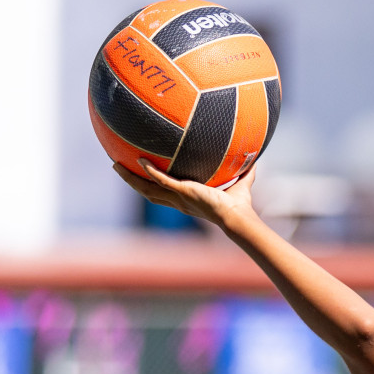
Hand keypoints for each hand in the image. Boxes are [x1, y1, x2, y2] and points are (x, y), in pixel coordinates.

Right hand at [112, 159, 260, 231]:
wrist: (237, 215)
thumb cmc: (240, 205)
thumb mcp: (241, 183)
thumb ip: (245, 171)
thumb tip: (256, 158)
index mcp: (187, 200)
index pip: (164, 192)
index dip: (151, 184)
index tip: (142, 174)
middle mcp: (178, 201)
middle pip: (148, 191)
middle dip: (132, 181)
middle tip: (119, 168)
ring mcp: (178, 198)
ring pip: (147, 189)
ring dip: (132, 178)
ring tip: (116, 166)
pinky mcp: (183, 192)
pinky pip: (161, 181)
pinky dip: (150, 172)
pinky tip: (140, 161)